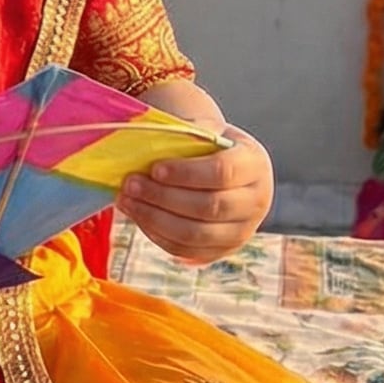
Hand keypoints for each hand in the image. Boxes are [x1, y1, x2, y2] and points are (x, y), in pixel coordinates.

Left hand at [117, 125, 273, 264]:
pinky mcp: (222, 251)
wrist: (227, 171)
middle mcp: (256, 202)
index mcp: (254, 165)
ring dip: (154, 218)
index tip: (155, 168)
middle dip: (163, 197)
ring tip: (126, 201)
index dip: (186, 173)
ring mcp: (242, 232)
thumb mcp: (206, 131)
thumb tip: (143, 143)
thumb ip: (184, 136)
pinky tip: (137, 215)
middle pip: (208, 207)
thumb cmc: (210, 146)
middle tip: (131, 184)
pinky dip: (157, 234)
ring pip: (194, 233)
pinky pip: (186, 249)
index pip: (222, 172)